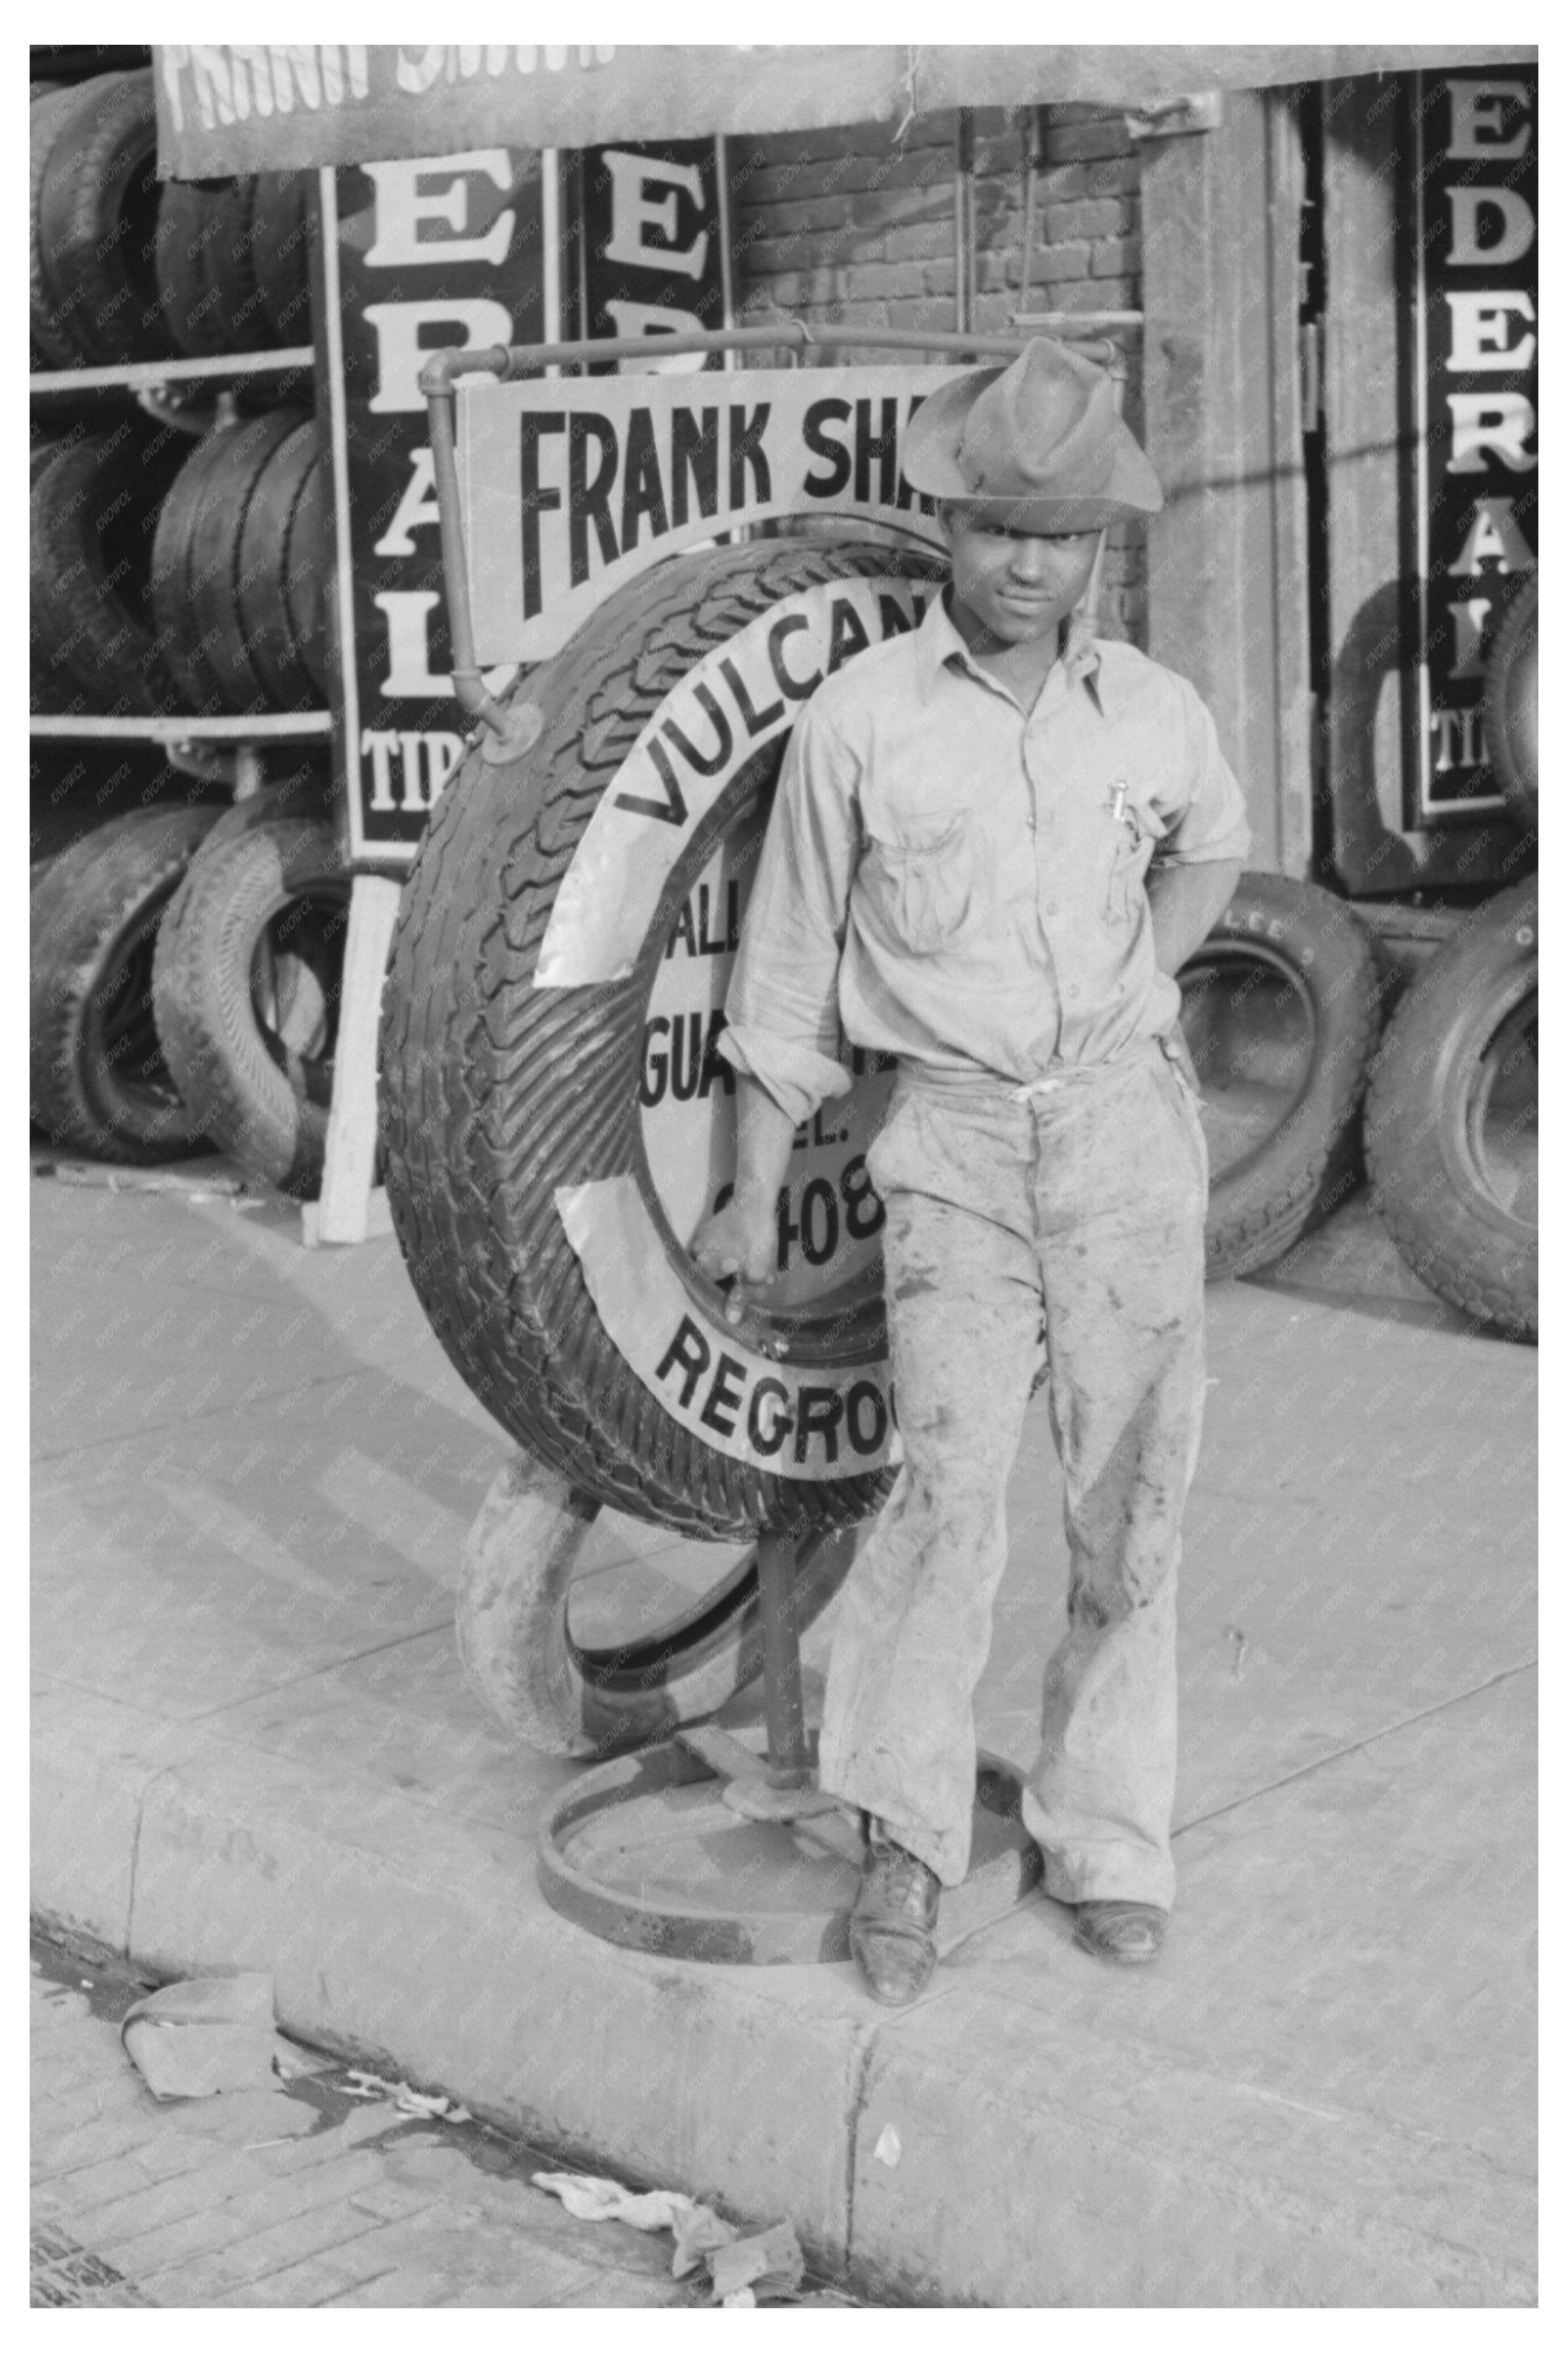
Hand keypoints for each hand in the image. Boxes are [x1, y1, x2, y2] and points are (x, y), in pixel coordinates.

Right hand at [689, 1198, 777, 1326]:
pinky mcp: (713, 1226)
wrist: (755, 1200)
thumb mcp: (755, 1273)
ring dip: (736, 1266)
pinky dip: (734, 1252)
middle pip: (714, 1277)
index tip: (740, 1299)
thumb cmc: (754, 1239)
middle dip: (734, 1281)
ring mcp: (703, 1237)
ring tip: (757, 1264)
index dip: (725, 1298)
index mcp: (703, 1268)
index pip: (709, 1292)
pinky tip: (751, 1250)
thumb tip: (730, 1319)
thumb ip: (742, 1296)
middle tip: (756, 1281)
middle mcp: (697, 1253)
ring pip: (719, 1261)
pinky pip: (721, 1247)